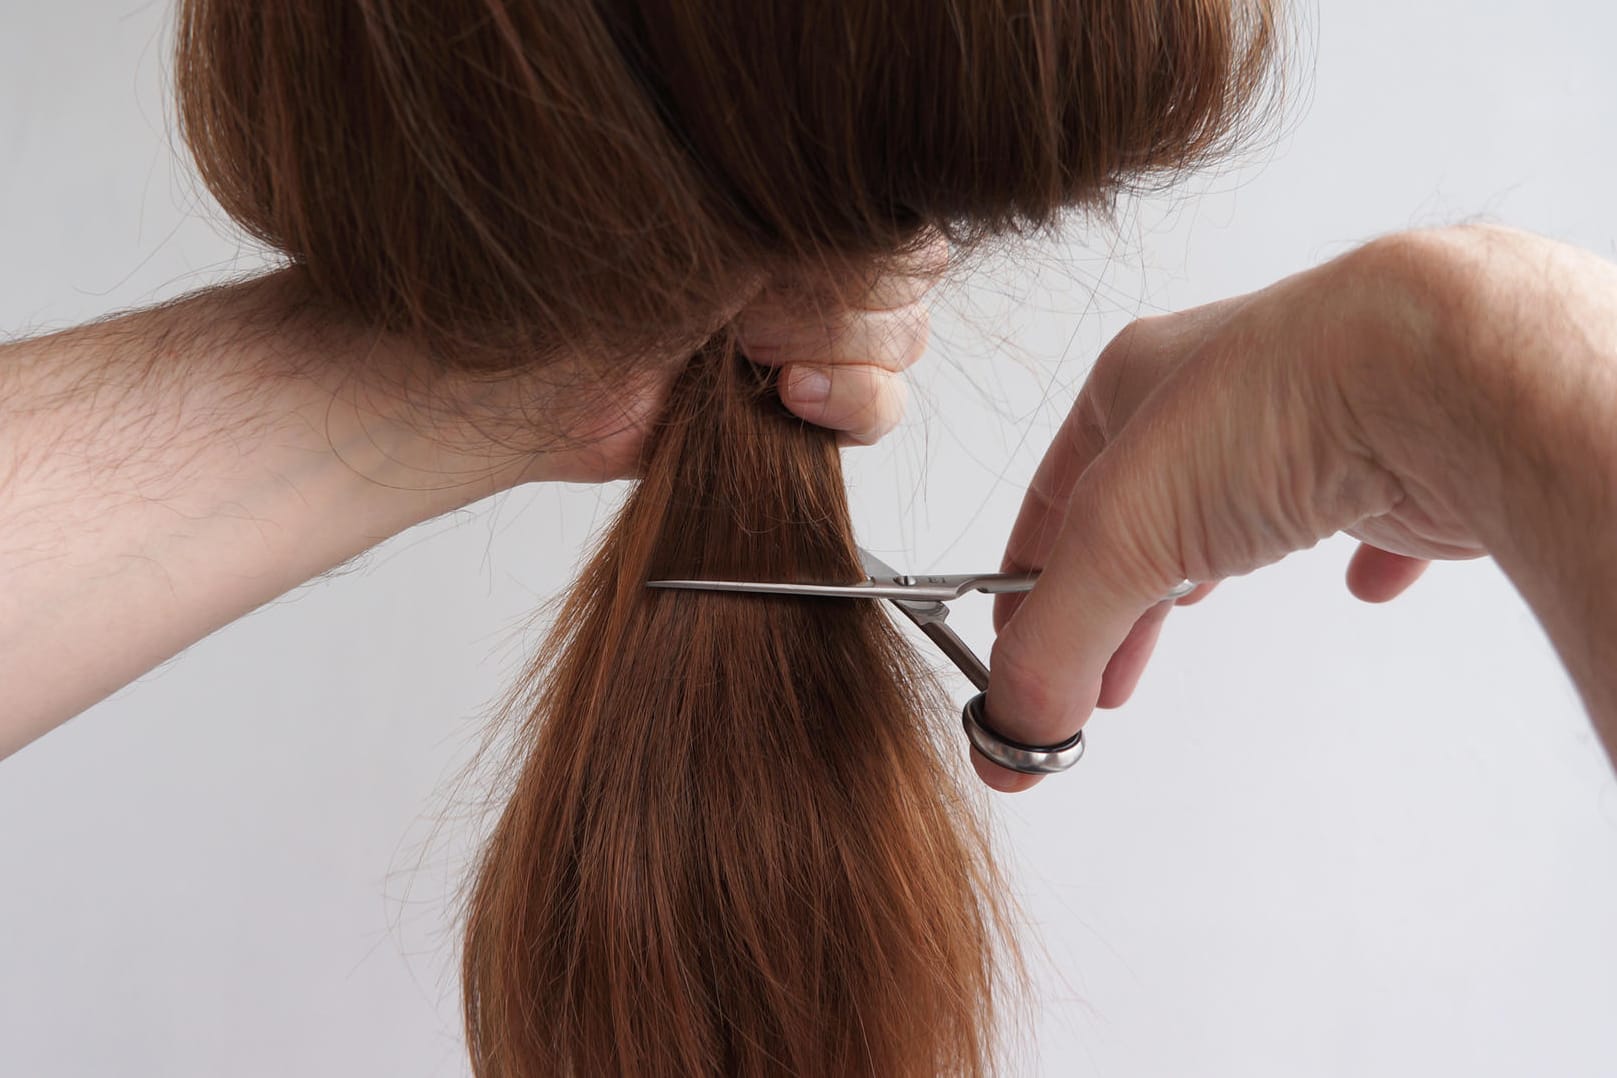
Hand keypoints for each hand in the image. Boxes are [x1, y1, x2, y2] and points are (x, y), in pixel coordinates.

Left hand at [519, 236, 947, 483]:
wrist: (548, 383)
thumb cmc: (611, 287)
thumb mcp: (727, 234)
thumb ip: (818, 227)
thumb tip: (898, 240)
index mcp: (792, 209)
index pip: (896, 221)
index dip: (852, 257)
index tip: (775, 274)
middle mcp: (809, 264)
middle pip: (907, 282)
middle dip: (834, 308)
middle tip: (747, 322)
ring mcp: (812, 336)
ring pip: (903, 343)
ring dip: (838, 355)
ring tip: (753, 360)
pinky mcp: (806, 408)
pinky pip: (884, 408)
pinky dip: (851, 405)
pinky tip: (788, 399)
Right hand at [979, 224, 1616, 791]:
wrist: (1453, 369)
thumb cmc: (1283, 402)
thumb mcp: (1120, 534)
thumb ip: (1057, 639)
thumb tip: (1016, 728)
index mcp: (1137, 384)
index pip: (1055, 496)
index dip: (1028, 579)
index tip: (1019, 647)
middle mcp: (1222, 392)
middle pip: (1143, 512)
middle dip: (1116, 599)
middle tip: (1101, 674)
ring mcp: (1318, 419)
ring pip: (1245, 506)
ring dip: (1210, 570)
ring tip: (1194, 617)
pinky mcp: (1409, 458)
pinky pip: (1380, 512)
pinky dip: (1363, 554)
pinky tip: (1361, 587)